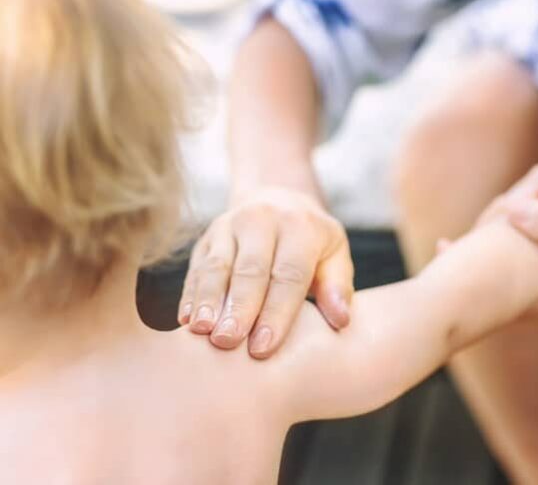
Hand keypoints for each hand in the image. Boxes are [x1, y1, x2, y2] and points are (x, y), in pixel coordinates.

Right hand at [179, 187, 353, 357]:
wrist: (278, 199)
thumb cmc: (312, 242)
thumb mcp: (335, 254)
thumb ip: (338, 287)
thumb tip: (340, 320)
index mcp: (300, 227)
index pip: (288, 274)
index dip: (276, 312)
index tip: (264, 347)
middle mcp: (262, 221)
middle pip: (249, 270)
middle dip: (239, 308)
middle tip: (229, 342)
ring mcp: (229, 226)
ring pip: (217, 266)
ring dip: (208, 301)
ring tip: (203, 332)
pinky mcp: (206, 238)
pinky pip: (196, 267)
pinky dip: (192, 294)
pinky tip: (187, 319)